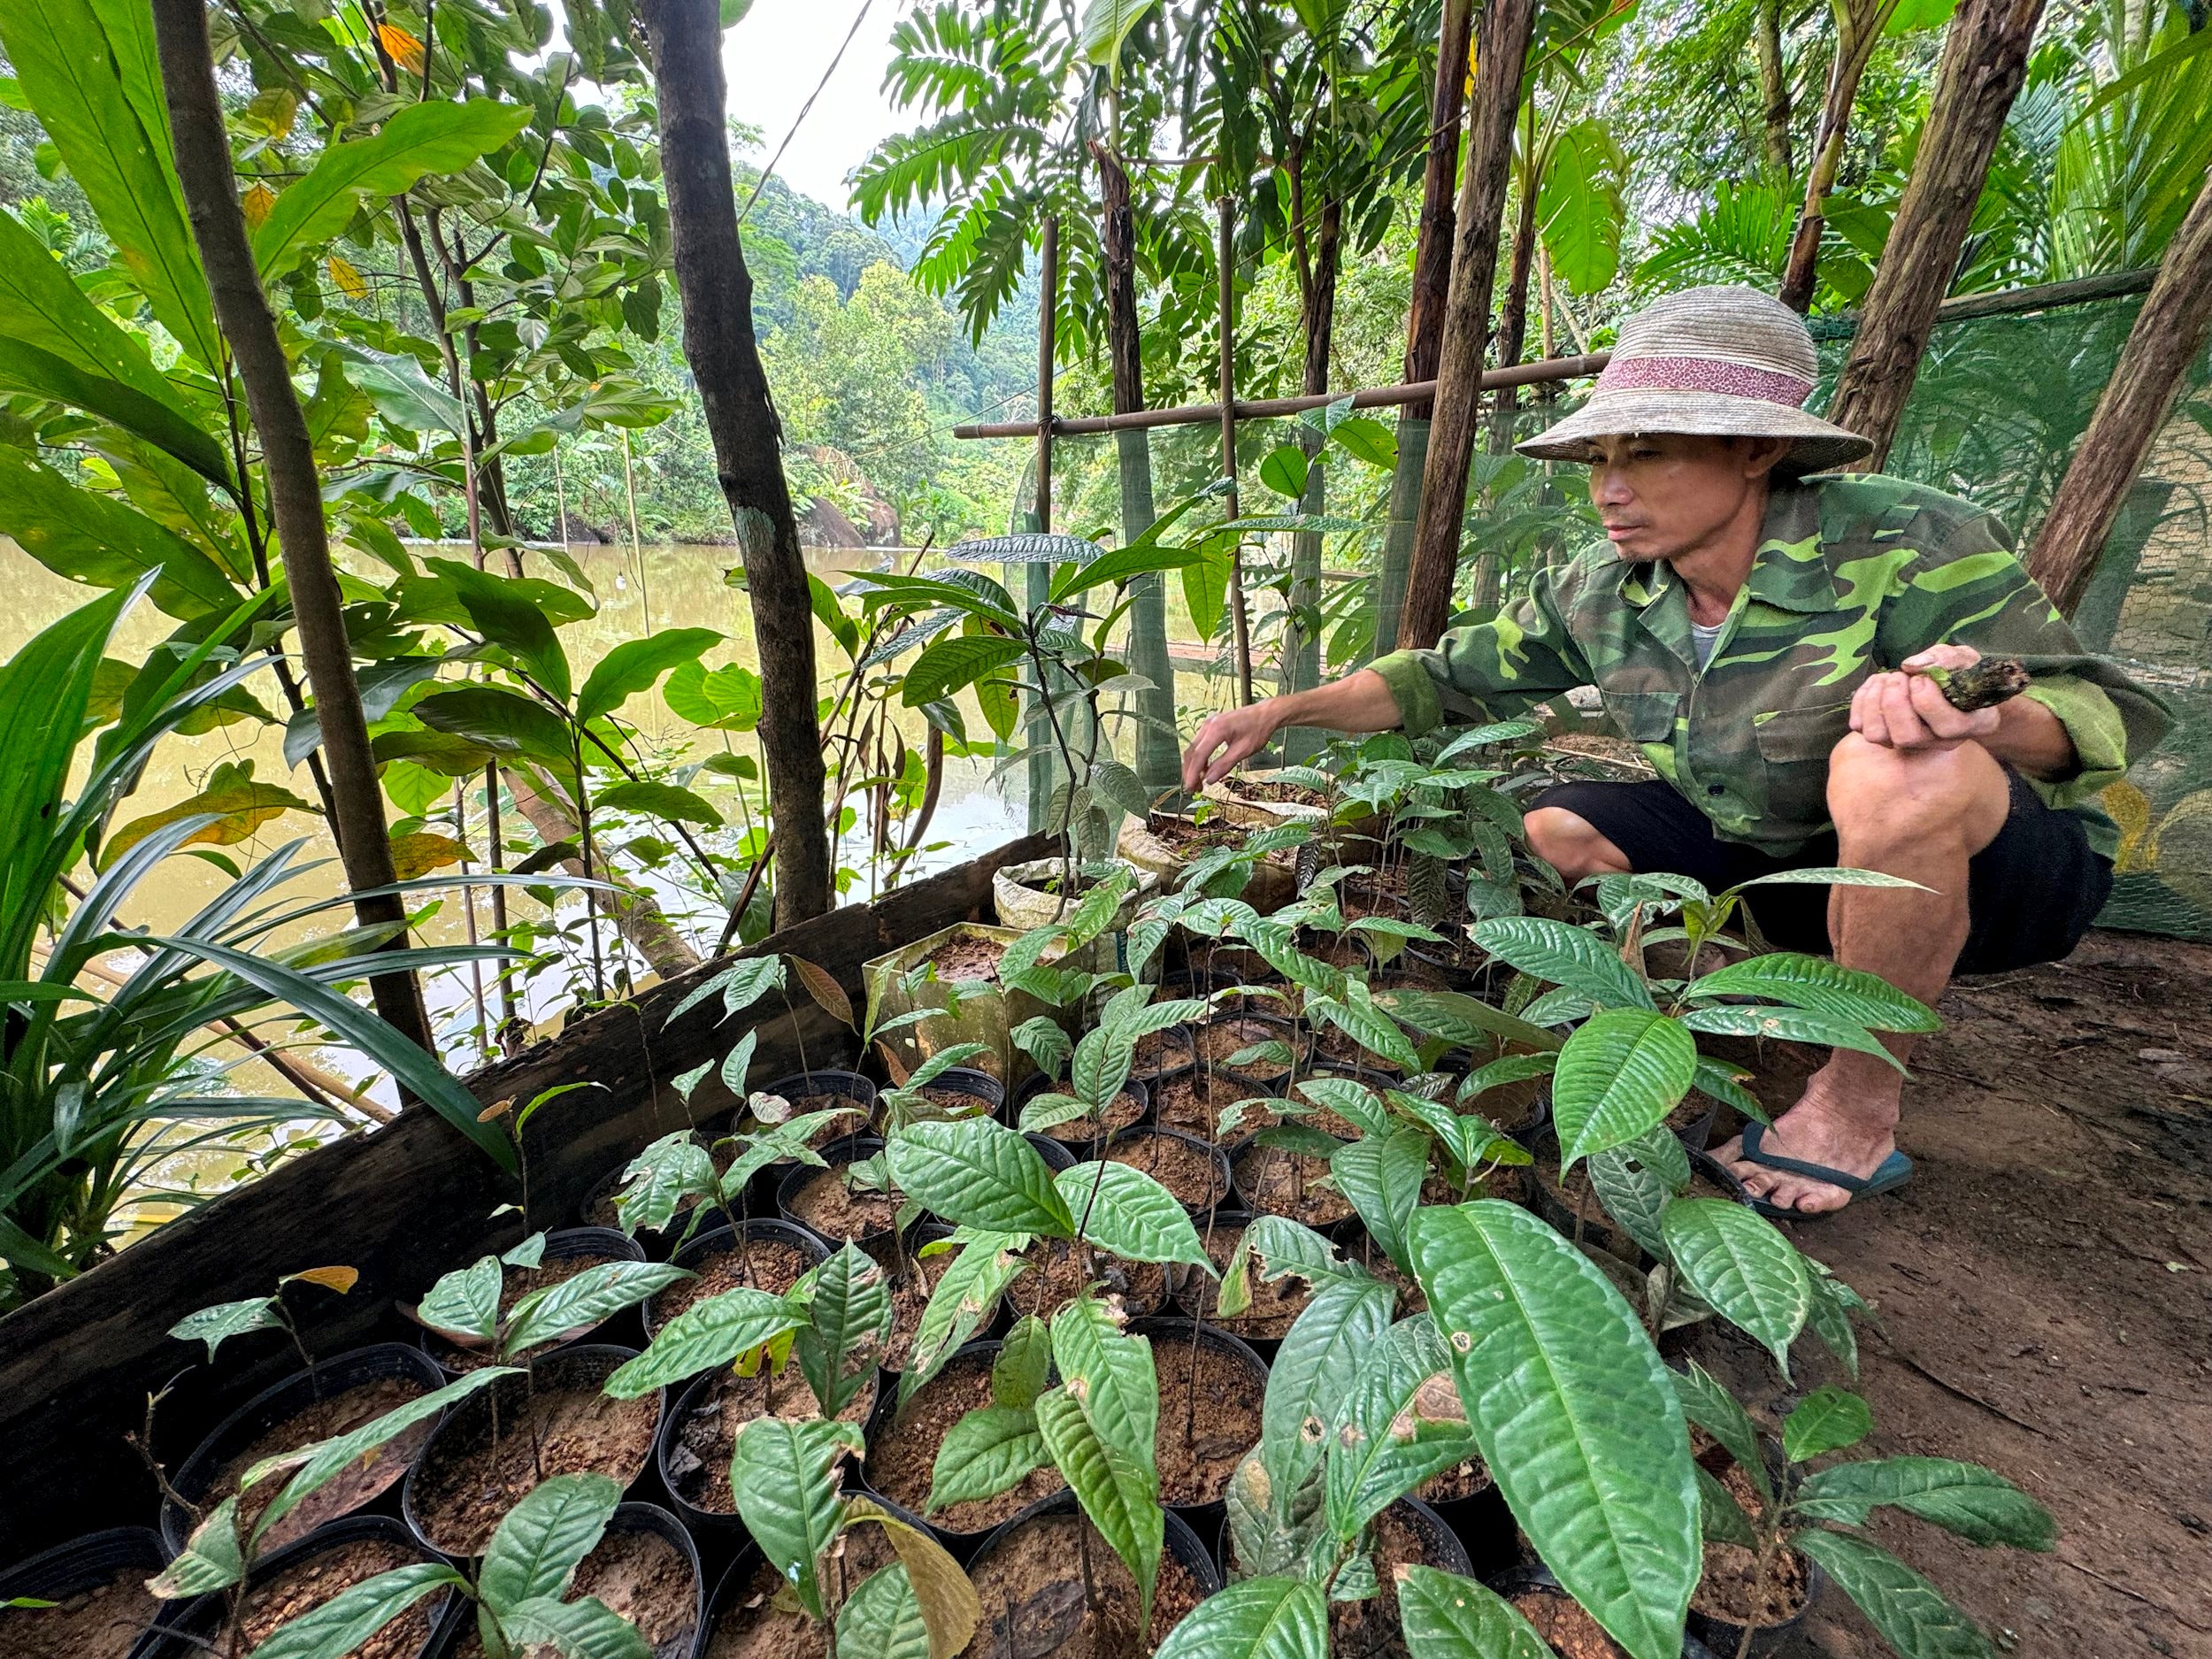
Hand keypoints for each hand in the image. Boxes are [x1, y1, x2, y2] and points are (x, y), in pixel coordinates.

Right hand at [1182, 701, 1282, 790]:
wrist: (1265, 713)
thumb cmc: (1258, 730)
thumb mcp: (1244, 750)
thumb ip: (1225, 765)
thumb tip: (1209, 780)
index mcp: (1217, 730)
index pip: (1199, 755)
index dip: (1193, 773)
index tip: (1190, 788)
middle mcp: (1208, 725)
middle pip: (1191, 752)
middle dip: (1190, 772)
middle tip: (1194, 789)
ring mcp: (1208, 725)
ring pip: (1193, 749)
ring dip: (1194, 766)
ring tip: (1199, 783)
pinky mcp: (1210, 727)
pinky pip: (1200, 744)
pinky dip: (1200, 758)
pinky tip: (1205, 769)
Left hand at [1849, 643, 2001, 751]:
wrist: (1949, 685)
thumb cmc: (1962, 673)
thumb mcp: (1964, 658)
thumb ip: (1946, 658)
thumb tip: (1911, 665)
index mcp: (1972, 725)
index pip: (1947, 727)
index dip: (1928, 700)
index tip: (1921, 679)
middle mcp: (1941, 742)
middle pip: (1907, 736)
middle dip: (1895, 701)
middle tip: (1899, 676)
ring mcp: (1911, 744)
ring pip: (1877, 735)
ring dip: (1875, 702)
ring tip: (1887, 679)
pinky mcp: (1884, 737)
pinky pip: (1860, 726)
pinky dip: (1861, 701)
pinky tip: (1877, 683)